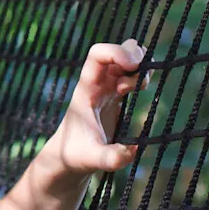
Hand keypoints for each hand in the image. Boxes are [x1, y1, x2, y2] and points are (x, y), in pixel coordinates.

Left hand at [51, 38, 145, 178]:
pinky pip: (129, 73)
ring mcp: (105, 88)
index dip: (118, 52)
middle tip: (138, 80)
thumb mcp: (94, 159)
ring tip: (138, 88)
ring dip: (139, 67)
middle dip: (134, 56)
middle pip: (116, 50)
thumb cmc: (76, 155)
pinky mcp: (114, 96)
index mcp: (87, 89)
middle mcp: (96, 83)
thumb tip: (133, 150)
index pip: (98, 54)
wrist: (69, 157)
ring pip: (125, 59)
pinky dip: (139, 76)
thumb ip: (112, 157)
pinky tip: (137, 91)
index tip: (134, 66)